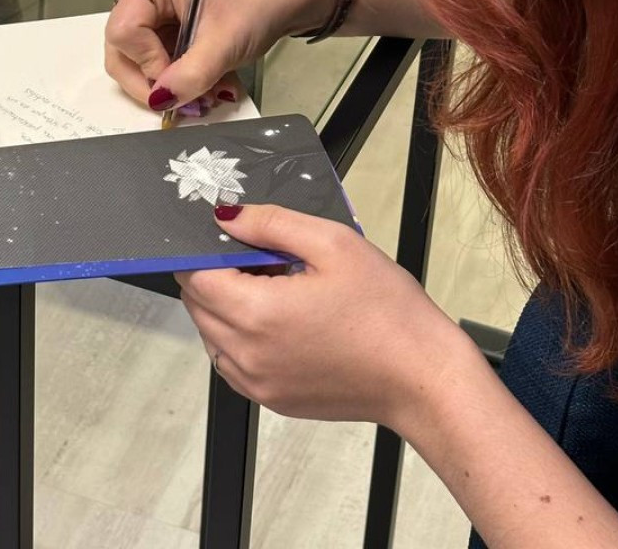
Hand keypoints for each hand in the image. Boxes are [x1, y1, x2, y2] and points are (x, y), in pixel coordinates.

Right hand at [105, 0, 333, 113]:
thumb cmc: (257, 5)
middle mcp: (142, 0)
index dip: (147, 62)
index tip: (179, 76)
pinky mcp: (167, 39)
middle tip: (187, 101)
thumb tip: (161, 101)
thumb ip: (191, 73)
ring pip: (138, 69)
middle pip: (121, 54)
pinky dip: (182, 86)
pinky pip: (159, 71)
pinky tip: (211, 89)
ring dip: (171, 90)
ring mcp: (153, 21)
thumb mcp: (225, 40)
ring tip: (207, 97)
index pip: (123, 33)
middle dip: (154, 84)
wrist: (287, 1)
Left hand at [175, 205, 465, 430]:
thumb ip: (271, 224)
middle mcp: (246, 355)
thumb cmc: (386, 310)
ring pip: (212, 334)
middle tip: (267, 257)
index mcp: (256, 313)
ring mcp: (256, 384)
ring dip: (228, 306)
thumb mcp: (333, 244)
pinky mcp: (271, 400)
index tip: (235, 236)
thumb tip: (225, 217)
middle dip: (218, 275)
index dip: (208, 250)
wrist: (422, 378)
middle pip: (199, 305)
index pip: (195, 276)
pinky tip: (283, 320)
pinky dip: (242, 337)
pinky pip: (233, 362)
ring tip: (279, 288)